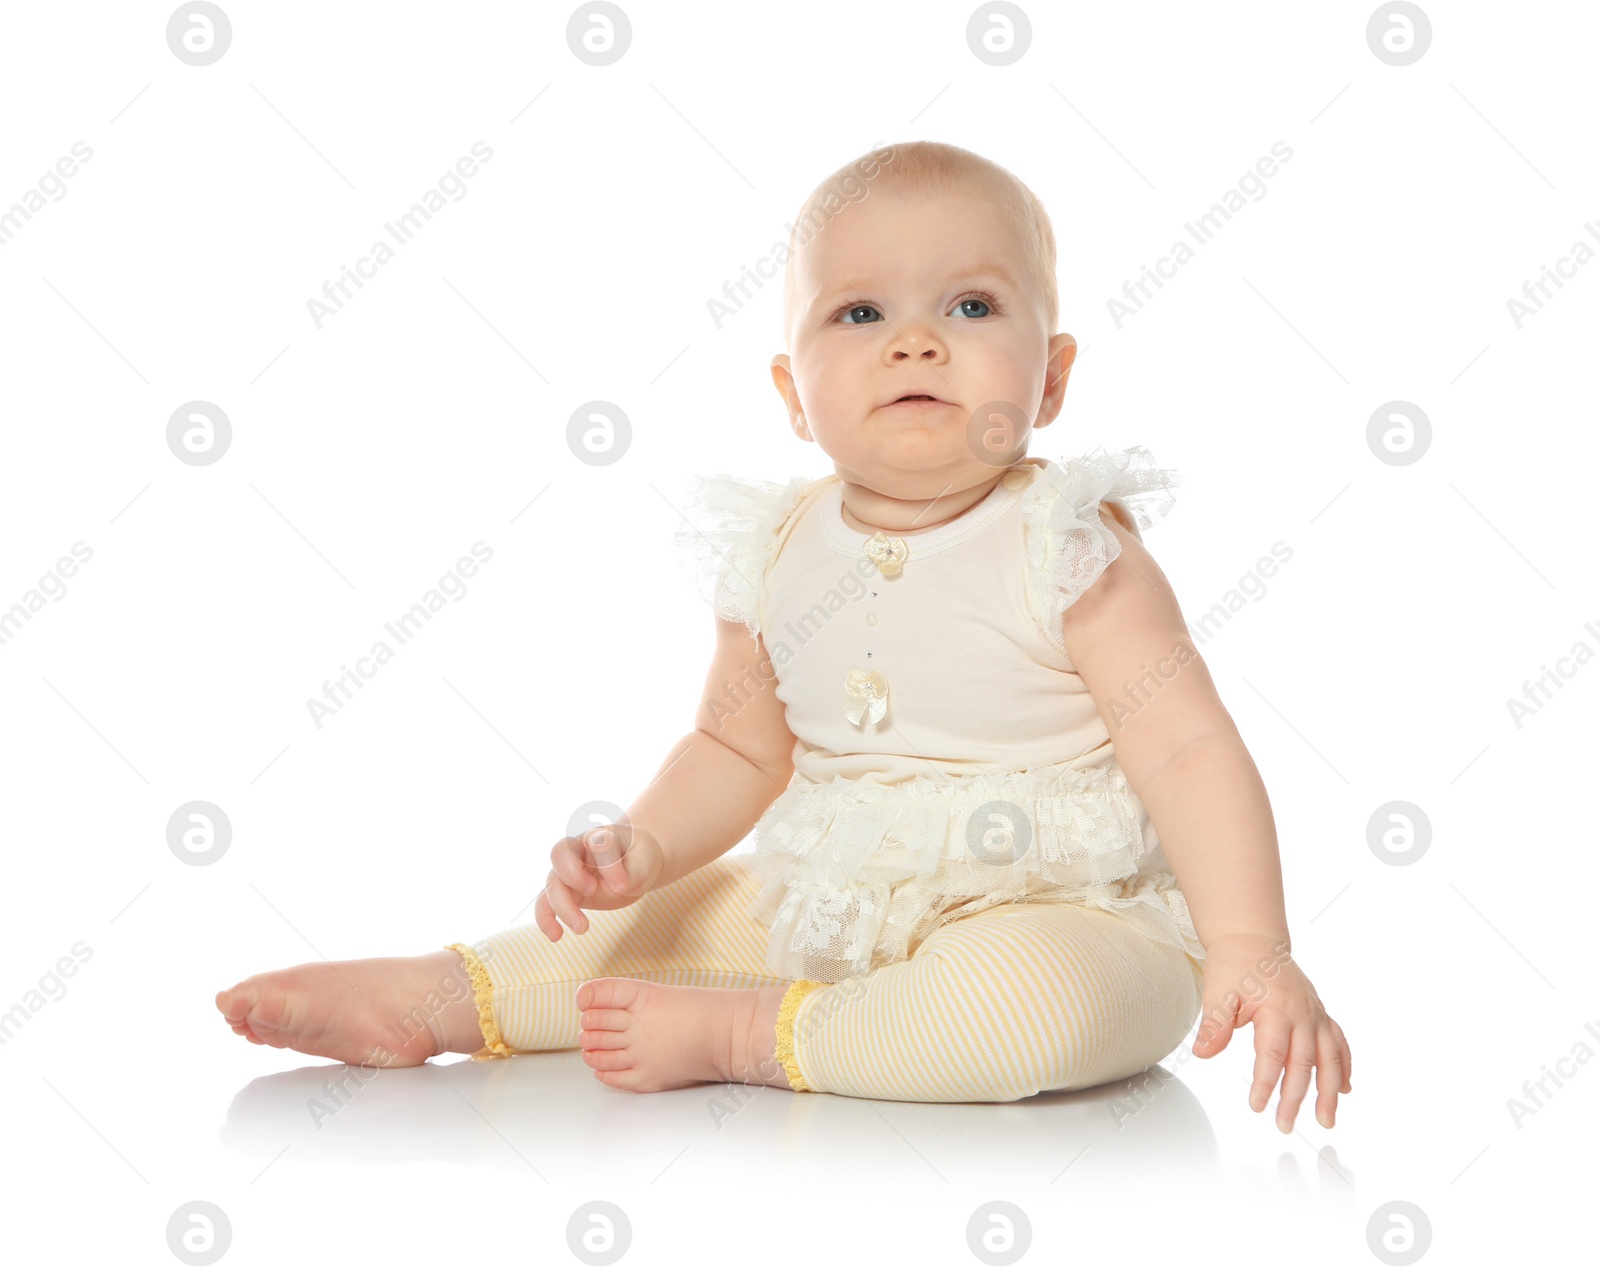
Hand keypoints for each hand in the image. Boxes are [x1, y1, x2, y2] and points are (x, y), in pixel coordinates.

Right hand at [534, 822, 663, 941]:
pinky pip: (546, 903)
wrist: (634, 862)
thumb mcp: (646, 860)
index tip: (622, 886)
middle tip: (593, 891)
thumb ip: (632, 872)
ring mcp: (569, 871)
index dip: (608, 865)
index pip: (598, 844)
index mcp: (601, 836)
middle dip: (573, 875)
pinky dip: (546, 919)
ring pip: (553, 883)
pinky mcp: (566, 892)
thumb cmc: (639, 856)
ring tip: (583, 928)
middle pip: (560, 854)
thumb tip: (609, 890)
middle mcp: (579, 850)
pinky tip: (555, 936)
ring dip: (562, 907)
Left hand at [1190, 933, 1351, 1131]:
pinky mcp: (1319, 1014)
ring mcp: (1315, 1014)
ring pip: (1330, 1057)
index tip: (1257, 1106)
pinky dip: (1344, 1066)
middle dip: (1296, 1098)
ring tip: (1326, 1120)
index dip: (1266, 1083)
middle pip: (1304, 1063)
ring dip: (1330, 1091)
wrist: (1252, 938)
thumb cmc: (1234, 964)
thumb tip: (1202, 1052)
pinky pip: (1338, 1042)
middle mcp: (1303, 1013)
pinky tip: (1345, 1089)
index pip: (1273, 1055)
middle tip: (1284, 1125)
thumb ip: (1214, 1024)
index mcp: (1277, 1008)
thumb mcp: (1217, 991)